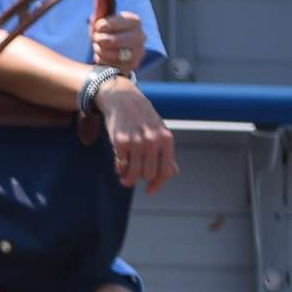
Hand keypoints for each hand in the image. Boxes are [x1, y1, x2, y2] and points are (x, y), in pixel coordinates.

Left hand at [90, 9, 145, 74]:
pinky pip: (113, 65)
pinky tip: (104, 59)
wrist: (109, 57)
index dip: (102, 26)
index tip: (98, 28)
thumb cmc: (104, 36)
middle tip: (97, 40)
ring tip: (101, 49)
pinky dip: (103, 62)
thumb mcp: (100, 22)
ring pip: (112, 53)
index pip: (115, 22)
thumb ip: (100, 7)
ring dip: (100, 52)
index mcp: (135, 21)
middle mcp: (141, 36)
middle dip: (100, 41)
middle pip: (112, 40)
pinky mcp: (133, 66)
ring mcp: (139, 52)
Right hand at [96, 79, 176, 193]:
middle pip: (149, 174)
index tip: (149, 190)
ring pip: (134, 173)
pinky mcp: (120, 142)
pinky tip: (119, 164)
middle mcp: (153, 141)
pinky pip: (121, 165)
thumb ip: (165, 153)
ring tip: (124, 176)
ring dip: (127, 178)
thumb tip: (172, 173)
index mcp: (166, 140)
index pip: (166, 170)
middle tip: (133, 176)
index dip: (158, 184)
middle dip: (140, 178)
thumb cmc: (143, 118)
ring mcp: (137, 142)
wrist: (124, 100)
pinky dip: (119, 168)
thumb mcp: (159, 132)